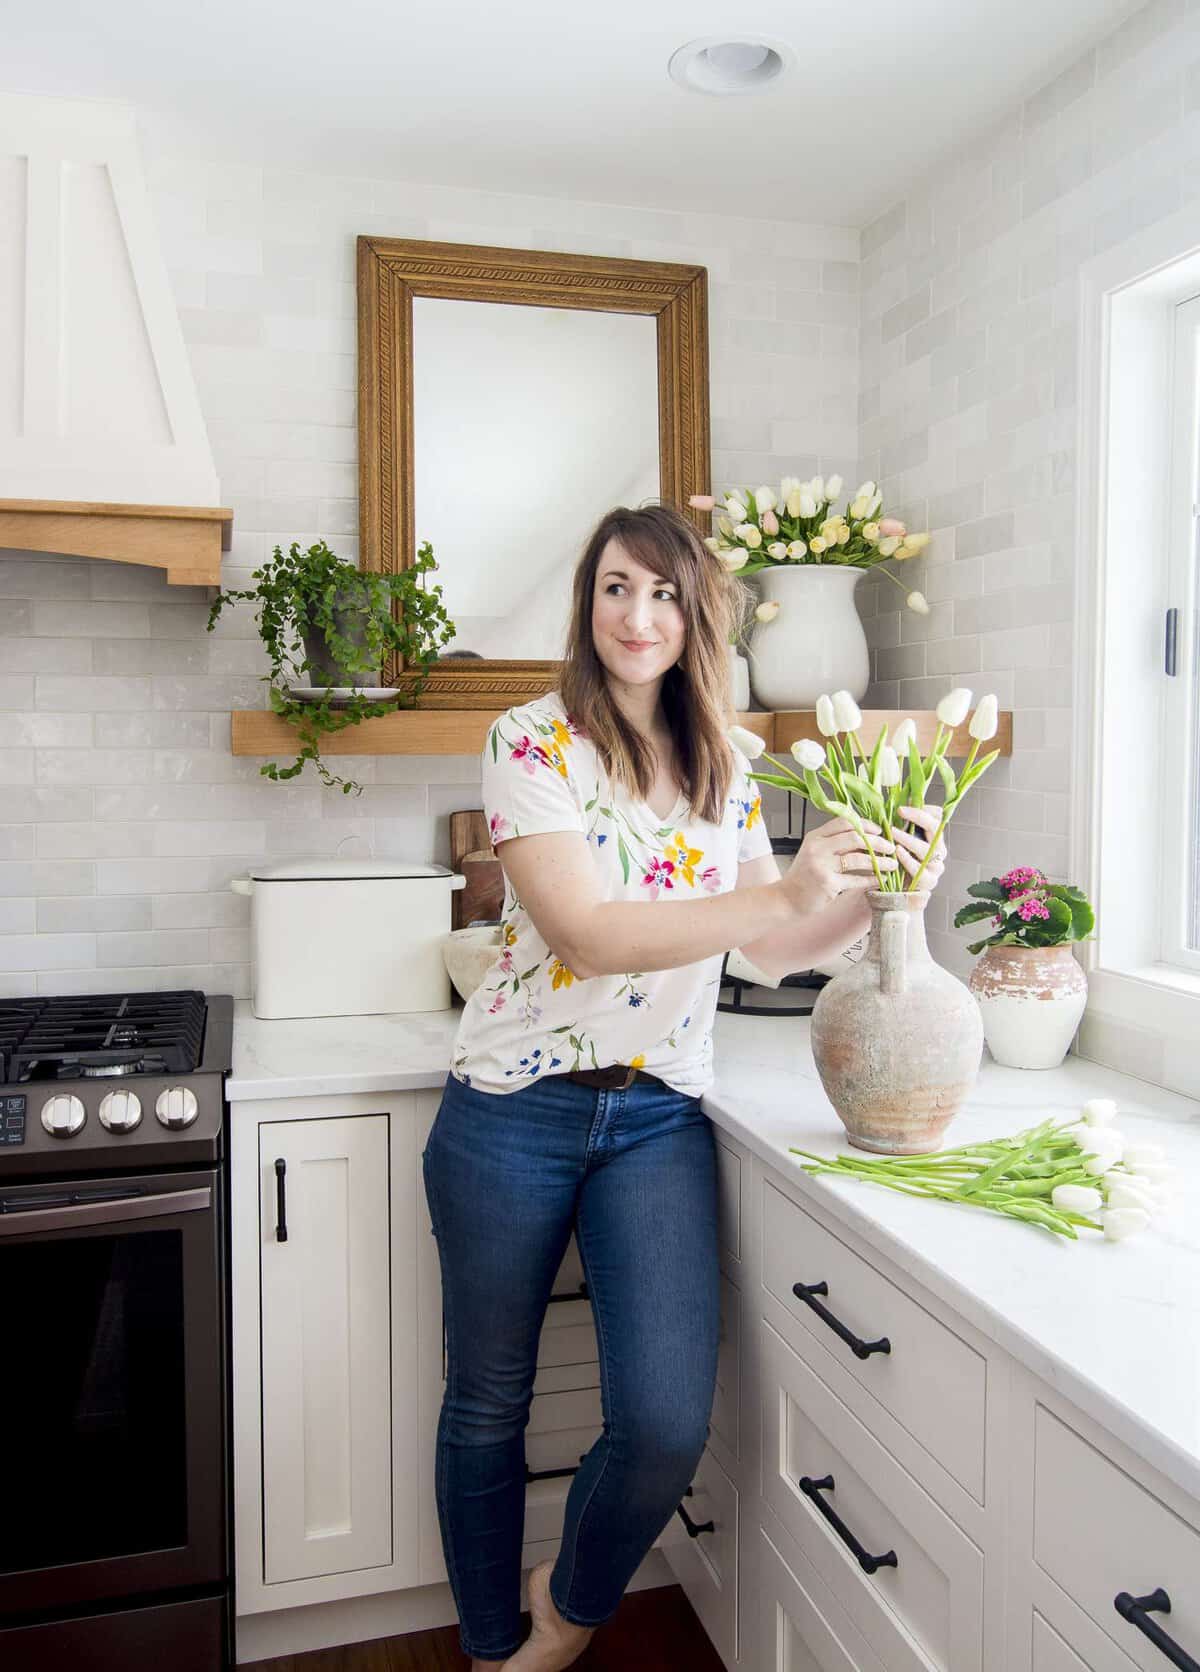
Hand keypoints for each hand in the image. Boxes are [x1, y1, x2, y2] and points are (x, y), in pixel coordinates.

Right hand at [779, 816, 898, 914]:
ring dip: (879, 862)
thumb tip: (865, 838)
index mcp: (815, 837)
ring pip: (859, 859)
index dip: (866, 825)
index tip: (879, 831)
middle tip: (891, 848)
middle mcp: (817, 848)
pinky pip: (856, 879)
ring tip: (892, 864)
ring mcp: (822, 866)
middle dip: (878, 842)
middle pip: (855, 837)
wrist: (785, 899)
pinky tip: (880, 879)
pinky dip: (871, 879)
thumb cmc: (803, 877)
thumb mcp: (814, 853)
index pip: (844, 822)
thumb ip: (834, 843)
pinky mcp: (828, 884)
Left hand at [893, 806, 947, 889]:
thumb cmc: (897, 861)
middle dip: (918, 817)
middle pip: (935, 829)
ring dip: (909, 839)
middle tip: (900, 811)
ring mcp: (936, 867)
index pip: (938, 817)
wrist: (896, 892)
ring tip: (893, 832)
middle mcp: (939, 851)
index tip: (905, 804)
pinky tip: (897, 852)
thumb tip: (896, 801)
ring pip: (927, 849)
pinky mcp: (928, 882)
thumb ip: (901, 824)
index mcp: (935, 838)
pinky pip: (919, 868)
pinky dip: (907, 859)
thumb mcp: (899, 840)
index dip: (924, 809)